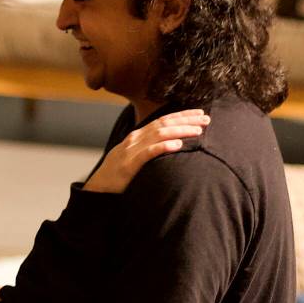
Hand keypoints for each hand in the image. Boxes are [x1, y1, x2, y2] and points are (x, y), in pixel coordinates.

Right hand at [84, 109, 208, 193]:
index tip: (199, 113)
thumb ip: (148, 148)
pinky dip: (163, 147)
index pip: (162, 120)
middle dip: (186, 120)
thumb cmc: (117, 174)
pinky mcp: (129, 165)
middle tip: (206, 119)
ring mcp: (131, 151)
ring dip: (180, 131)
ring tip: (197, 131)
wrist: (97, 188)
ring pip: (159, 135)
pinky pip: (148, 153)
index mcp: (137, 136)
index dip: (181, 115)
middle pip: (164, 124)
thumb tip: (170, 144)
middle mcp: (135, 139)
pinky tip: (177, 145)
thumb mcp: (133, 156)